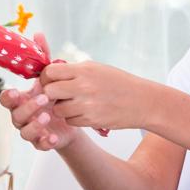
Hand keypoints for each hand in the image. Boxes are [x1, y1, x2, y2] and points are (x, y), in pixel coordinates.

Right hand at [0, 33, 79, 150]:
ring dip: (35, 124)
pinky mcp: (41, 142)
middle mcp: (21, 116)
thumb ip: (42, 57)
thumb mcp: (49, 77)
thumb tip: (38, 34)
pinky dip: (45, 142)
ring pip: (24, 131)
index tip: (16, 91)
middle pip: (15, 114)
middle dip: (27, 107)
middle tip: (43, 99)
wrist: (70, 119)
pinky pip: (39, 145)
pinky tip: (54, 137)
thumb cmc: (54, 96)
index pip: (6, 99)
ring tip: (49, 115)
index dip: (8, 96)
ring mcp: (30, 130)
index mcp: (20, 100)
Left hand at [41, 61, 157, 129]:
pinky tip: (84, 112)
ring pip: (57, 109)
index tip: (50, 81)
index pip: (50, 72)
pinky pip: (70, 121)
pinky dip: (73, 118)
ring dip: (62, 108)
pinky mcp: (91, 120)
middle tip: (58, 95)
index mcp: (83, 70)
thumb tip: (51, 73)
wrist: (142, 101)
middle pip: (49, 91)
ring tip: (74, 103)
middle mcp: (83, 87)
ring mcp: (87, 105)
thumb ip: (74, 70)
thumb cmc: (118, 82)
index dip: (46, 77)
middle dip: (50, 94)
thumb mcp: (96, 68)